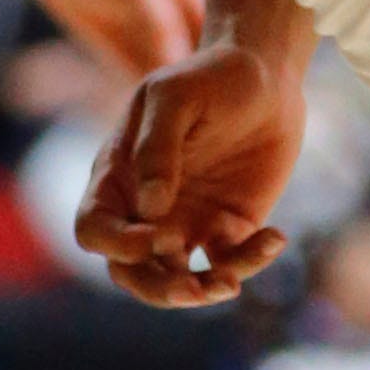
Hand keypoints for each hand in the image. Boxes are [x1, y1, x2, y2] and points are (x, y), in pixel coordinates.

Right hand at [75, 29, 306, 306]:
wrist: (266, 77)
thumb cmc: (211, 77)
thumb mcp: (174, 97)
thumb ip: (157, 148)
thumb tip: (150, 208)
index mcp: (118, 177)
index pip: (94, 229)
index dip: (116, 245)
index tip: (154, 239)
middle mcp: (146, 210)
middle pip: (131, 271)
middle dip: (158, 289)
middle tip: (193, 288)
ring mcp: (187, 222)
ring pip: (178, 280)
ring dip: (200, 292)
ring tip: (230, 283)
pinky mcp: (227, 228)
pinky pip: (229, 264)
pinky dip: (250, 262)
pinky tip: (275, 236)